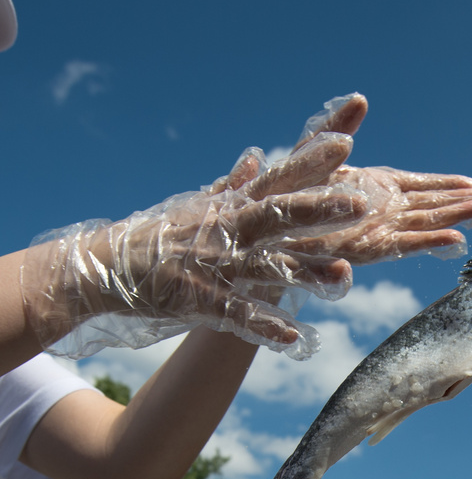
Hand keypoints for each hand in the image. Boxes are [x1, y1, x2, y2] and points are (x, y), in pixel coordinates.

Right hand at [20, 131, 366, 359]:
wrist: (103, 266)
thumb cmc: (157, 236)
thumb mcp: (196, 206)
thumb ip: (232, 185)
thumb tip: (258, 156)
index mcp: (230, 207)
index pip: (277, 179)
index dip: (310, 162)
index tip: (346, 142)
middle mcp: (225, 231)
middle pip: (278, 216)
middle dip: (318, 209)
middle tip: (360, 202)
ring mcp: (213, 266)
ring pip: (266, 266)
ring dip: (305, 271)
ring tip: (344, 275)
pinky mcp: (198, 301)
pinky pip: (236, 315)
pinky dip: (263, 325)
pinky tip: (293, 336)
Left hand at [266, 93, 471, 262]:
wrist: (256, 233)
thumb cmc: (278, 195)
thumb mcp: (310, 154)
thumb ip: (335, 129)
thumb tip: (362, 100)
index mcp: (372, 187)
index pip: (418, 185)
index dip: (446, 185)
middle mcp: (379, 211)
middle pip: (429, 206)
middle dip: (462, 204)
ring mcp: (375, 230)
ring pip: (424, 223)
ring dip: (455, 219)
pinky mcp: (365, 249)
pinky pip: (403, 245)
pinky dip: (429, 242)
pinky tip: (455, 240)